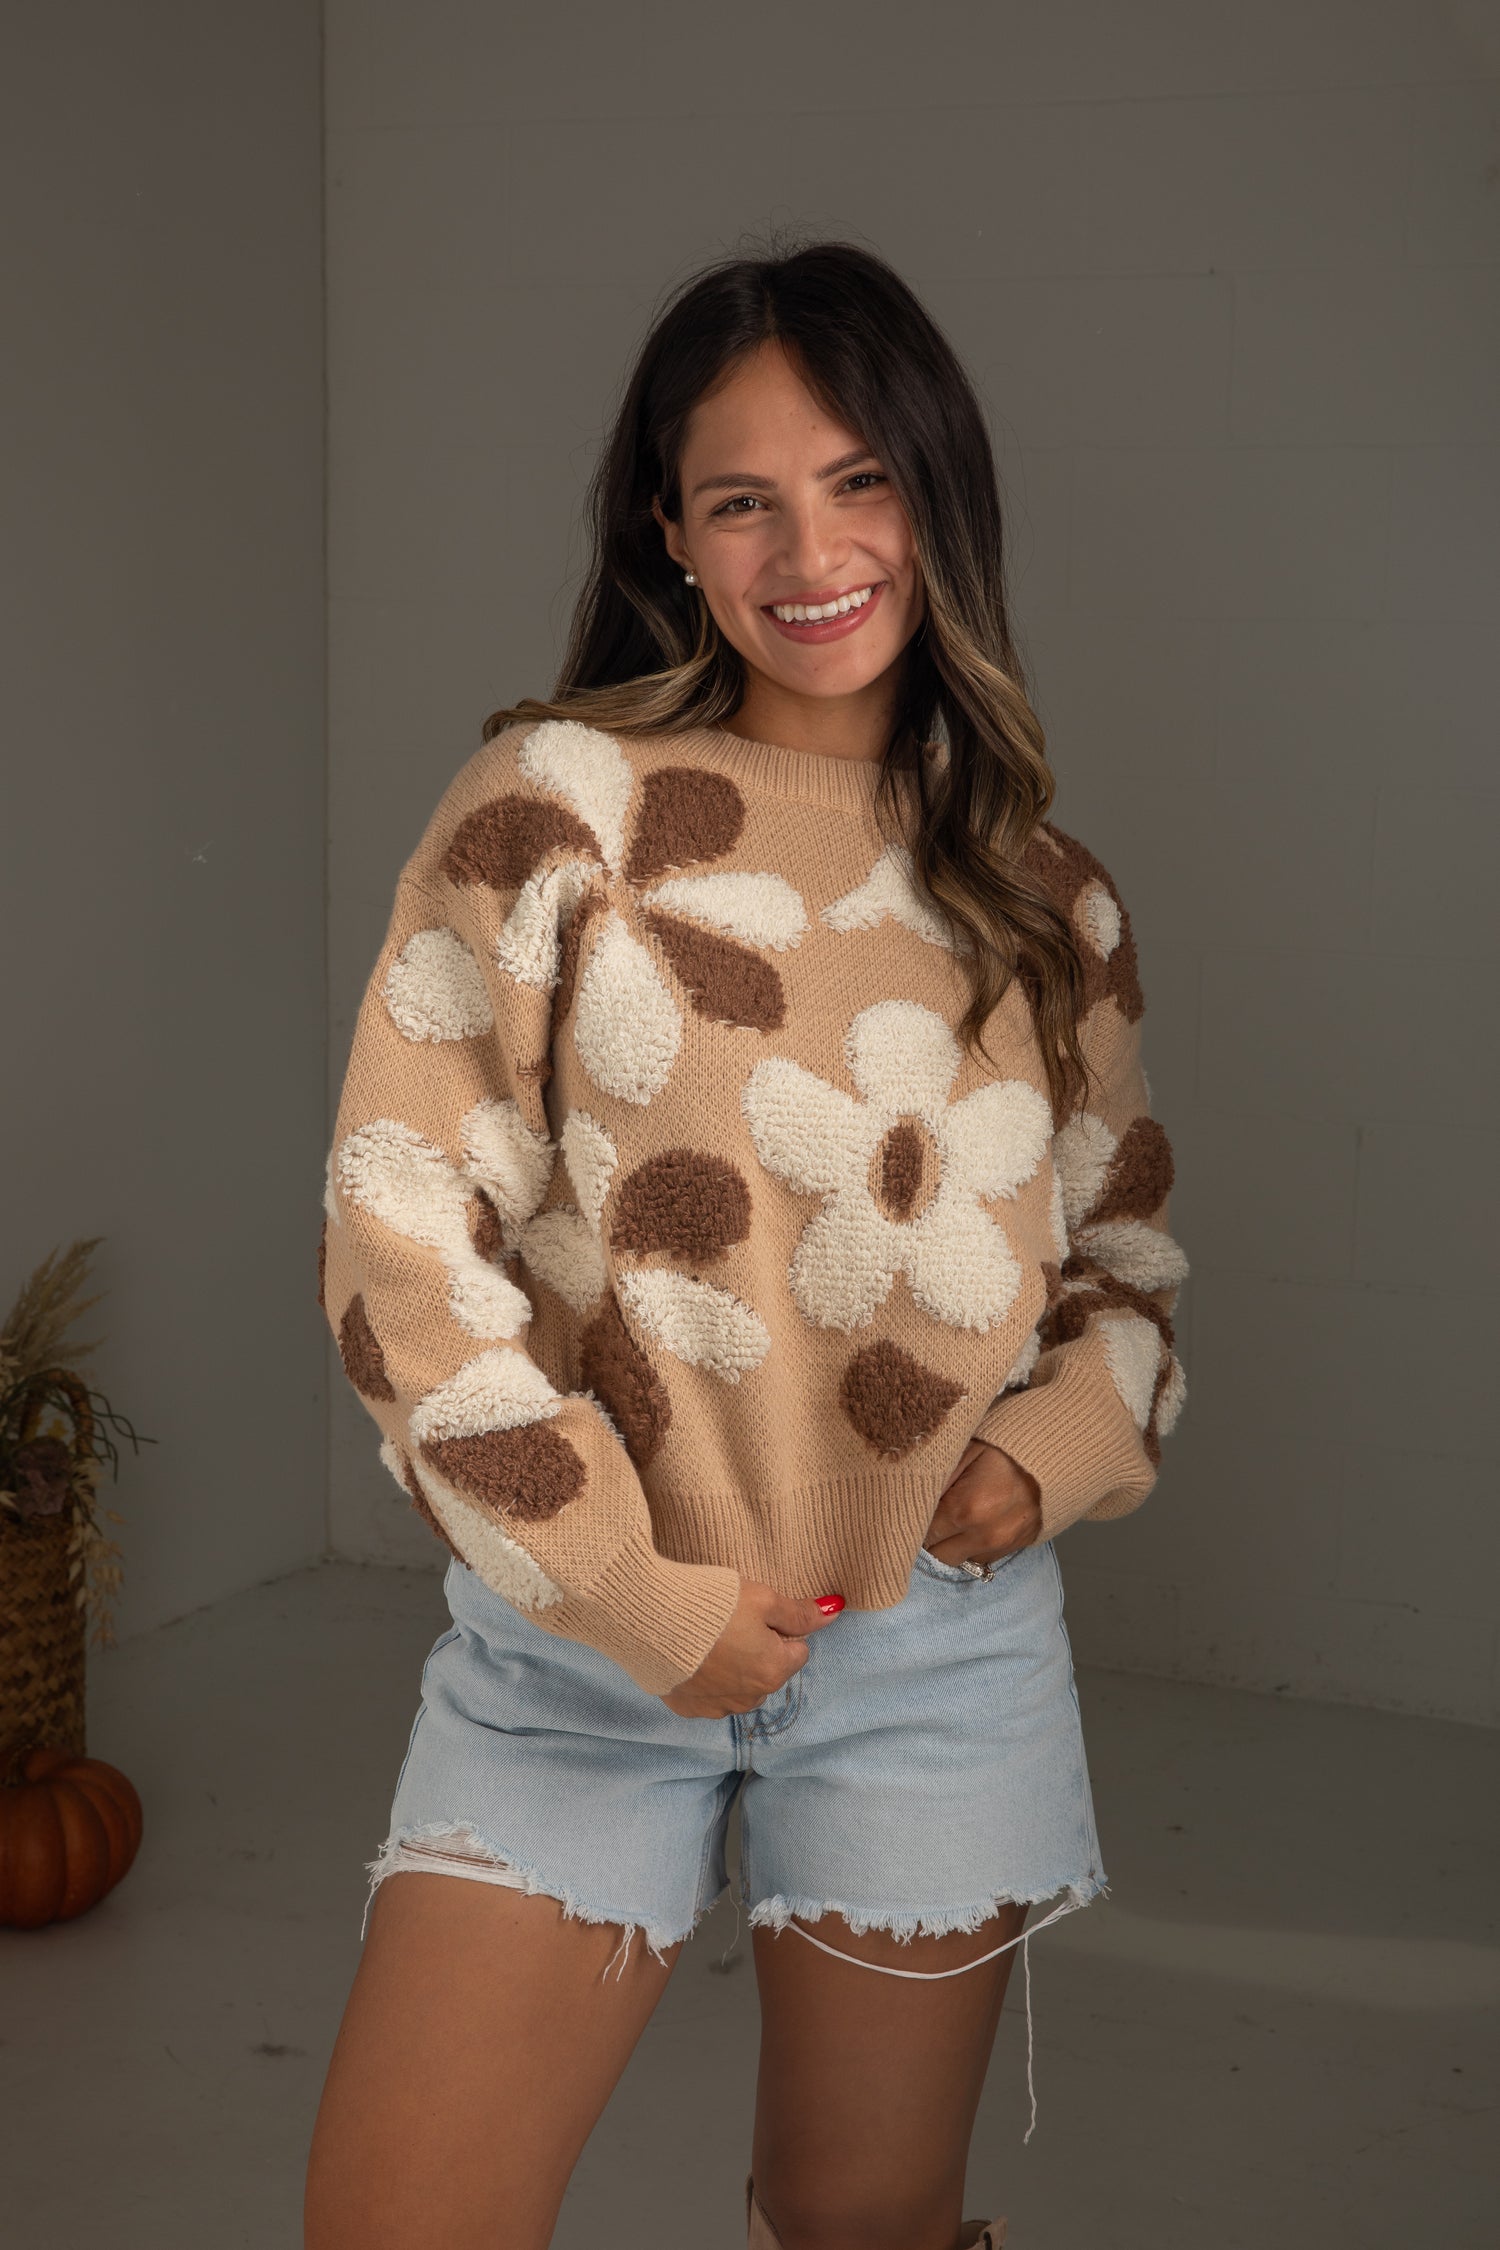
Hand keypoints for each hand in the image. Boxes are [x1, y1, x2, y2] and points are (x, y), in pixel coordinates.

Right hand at [660, 1579, 844, 1718]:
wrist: (651, 1618)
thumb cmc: (713, 1604)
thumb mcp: (763, 1598)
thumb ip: (800, 1612)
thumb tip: (834, 1611)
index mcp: (773, 1671)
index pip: (797, 1651)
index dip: (779, 1629)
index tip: (756, 1614)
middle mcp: (749, 1698)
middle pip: (768, 1672)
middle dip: (757, 1651)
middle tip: (731, 1622)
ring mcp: (717, 1707)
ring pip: (739, 1687)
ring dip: (732, 1667)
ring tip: (708, 1637)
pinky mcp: (687, 1708)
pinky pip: (709, 1696)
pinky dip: (705, 1678)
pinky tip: (690, 1654)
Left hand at [923, 1439, 1042, 1570]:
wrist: (1055, 1454)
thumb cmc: (1005, 1447)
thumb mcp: (964, 1450)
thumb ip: (935, 1477)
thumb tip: (910, 1499)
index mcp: (965, 1509)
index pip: (922, 1533)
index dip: (915, 1519)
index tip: (915, 1507)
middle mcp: (984, 1535)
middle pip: (938, 1554)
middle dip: (930, 1536)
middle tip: (932, 1512)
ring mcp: (1003, 1545)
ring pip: (959, 1559)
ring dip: (951, 1543)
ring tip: (955, 1516)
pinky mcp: (1016, 1547)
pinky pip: (982, 1557)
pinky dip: (972, 1544)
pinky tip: (976, 1521)